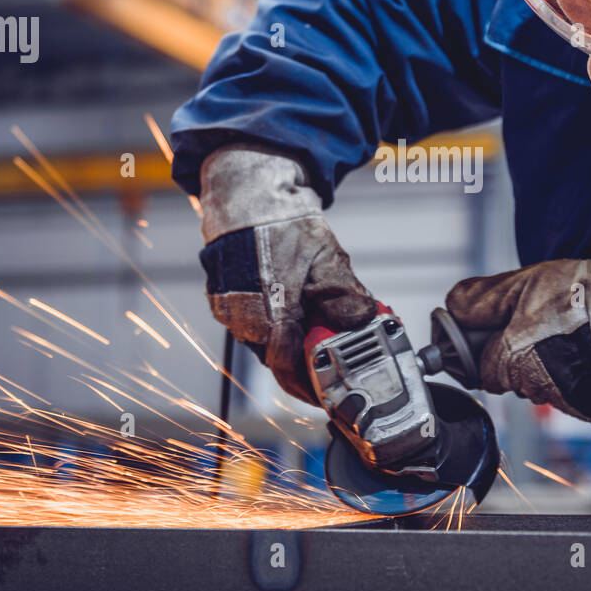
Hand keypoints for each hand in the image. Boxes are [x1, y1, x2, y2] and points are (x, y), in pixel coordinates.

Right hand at [197, 142, 375, 404]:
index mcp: (268, 312)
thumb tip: (364, 321)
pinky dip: (276, 326)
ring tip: (319, 334)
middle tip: (333, 363)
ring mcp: (230, 311)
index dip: (311, 386)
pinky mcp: (225, 301)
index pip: (289, 369)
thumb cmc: (281, 222)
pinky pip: (254, 326)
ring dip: (292, 344)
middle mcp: (243, 318)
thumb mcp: (326, 256)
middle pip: (279, 359)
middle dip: (307, 363)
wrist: (246, 196)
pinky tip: (296, 313)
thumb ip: (345, 295)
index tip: (329, 394)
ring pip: (266, 343)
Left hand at [443, 256, 590, 420]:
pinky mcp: (585, 405)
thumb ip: (481, 299)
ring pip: (534, 382)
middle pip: (505, 375)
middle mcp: (531, 387)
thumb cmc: (584, 295)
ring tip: (562, 329)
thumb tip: (452, 308)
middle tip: (534, 320)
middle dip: (511, 351)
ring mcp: (560, 399)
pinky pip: (562, 390)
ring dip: (540, 360)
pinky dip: (566, 372)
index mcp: (508, 360)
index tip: (491, 327)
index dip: (479, 345)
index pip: (475, 367)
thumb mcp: (523, 283)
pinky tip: (580, 347)